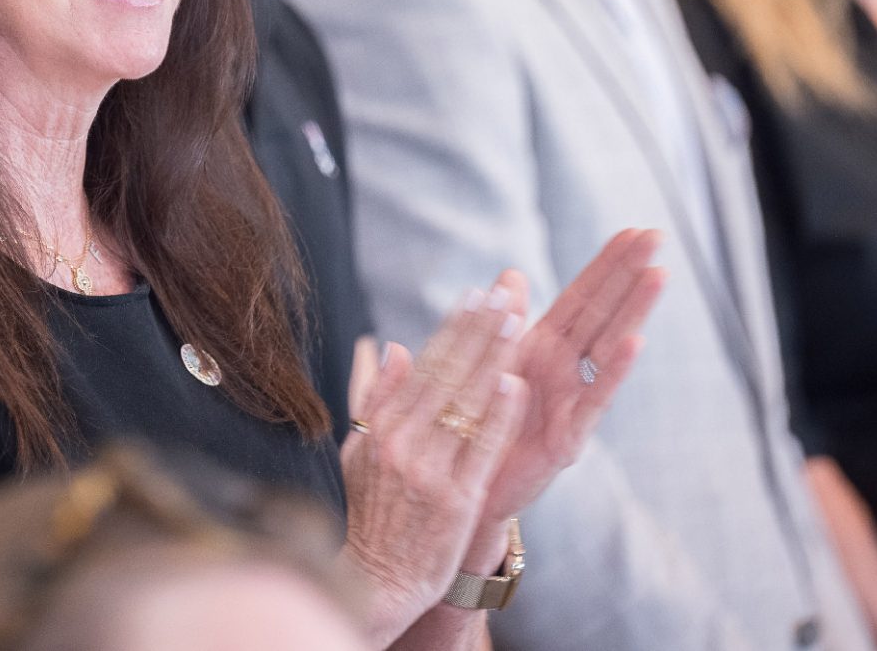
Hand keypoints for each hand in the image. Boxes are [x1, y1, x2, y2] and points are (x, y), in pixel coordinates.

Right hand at [339, 276, 529, 644]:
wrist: (376, 582)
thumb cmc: (371, 514)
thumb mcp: (361, 452)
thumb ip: (378, 400)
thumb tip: (393, 348)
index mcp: (380, 428)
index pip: (423, 366)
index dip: (452, 329)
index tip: (474, 295)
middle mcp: (401, 443)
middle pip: (446, 375)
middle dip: (477, 331)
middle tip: (503, 295)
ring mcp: (428, 470)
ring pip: (465, 403)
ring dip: (492, 358)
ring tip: (516, 321)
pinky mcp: (454, 500)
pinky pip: (480, 449)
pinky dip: (498, 415)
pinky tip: (515, 384)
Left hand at [481, 228, 663, 519]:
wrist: (466, 488)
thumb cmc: (481, 426)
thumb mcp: (488, 366)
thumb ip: (503, 322)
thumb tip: (510, 272)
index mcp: (542, 348)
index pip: (581, 297)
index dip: (606, 265)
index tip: (633, 230)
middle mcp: (564, 370)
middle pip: (602, 312)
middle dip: (628, 274)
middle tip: (658, 236)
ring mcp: (571, 402)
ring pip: (606, 347)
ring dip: (632, 311)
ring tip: (658, 275)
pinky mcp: (569, 437)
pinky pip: (593, 399)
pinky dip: (613, 370)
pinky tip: (635, 341)